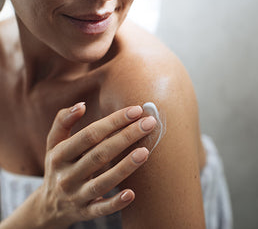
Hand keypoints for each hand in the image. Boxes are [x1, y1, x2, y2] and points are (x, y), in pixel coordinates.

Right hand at [35, 102, 155, 227]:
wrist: (48, 206)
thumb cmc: (58, 166)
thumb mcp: (54, 144)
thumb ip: (63, 121)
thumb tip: (80, 105)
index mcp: (59, 155)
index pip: (90, 135)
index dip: (113, 121)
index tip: (136, 110)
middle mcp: (66, 176)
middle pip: (99, 154)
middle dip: (126, 137)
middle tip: (149, 123)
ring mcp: (76, 196)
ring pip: (102, 182)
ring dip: (124, 167)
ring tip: (145, 151)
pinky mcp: (85, 212)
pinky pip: (101, 209)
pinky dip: (115, 203)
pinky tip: (131, 194)